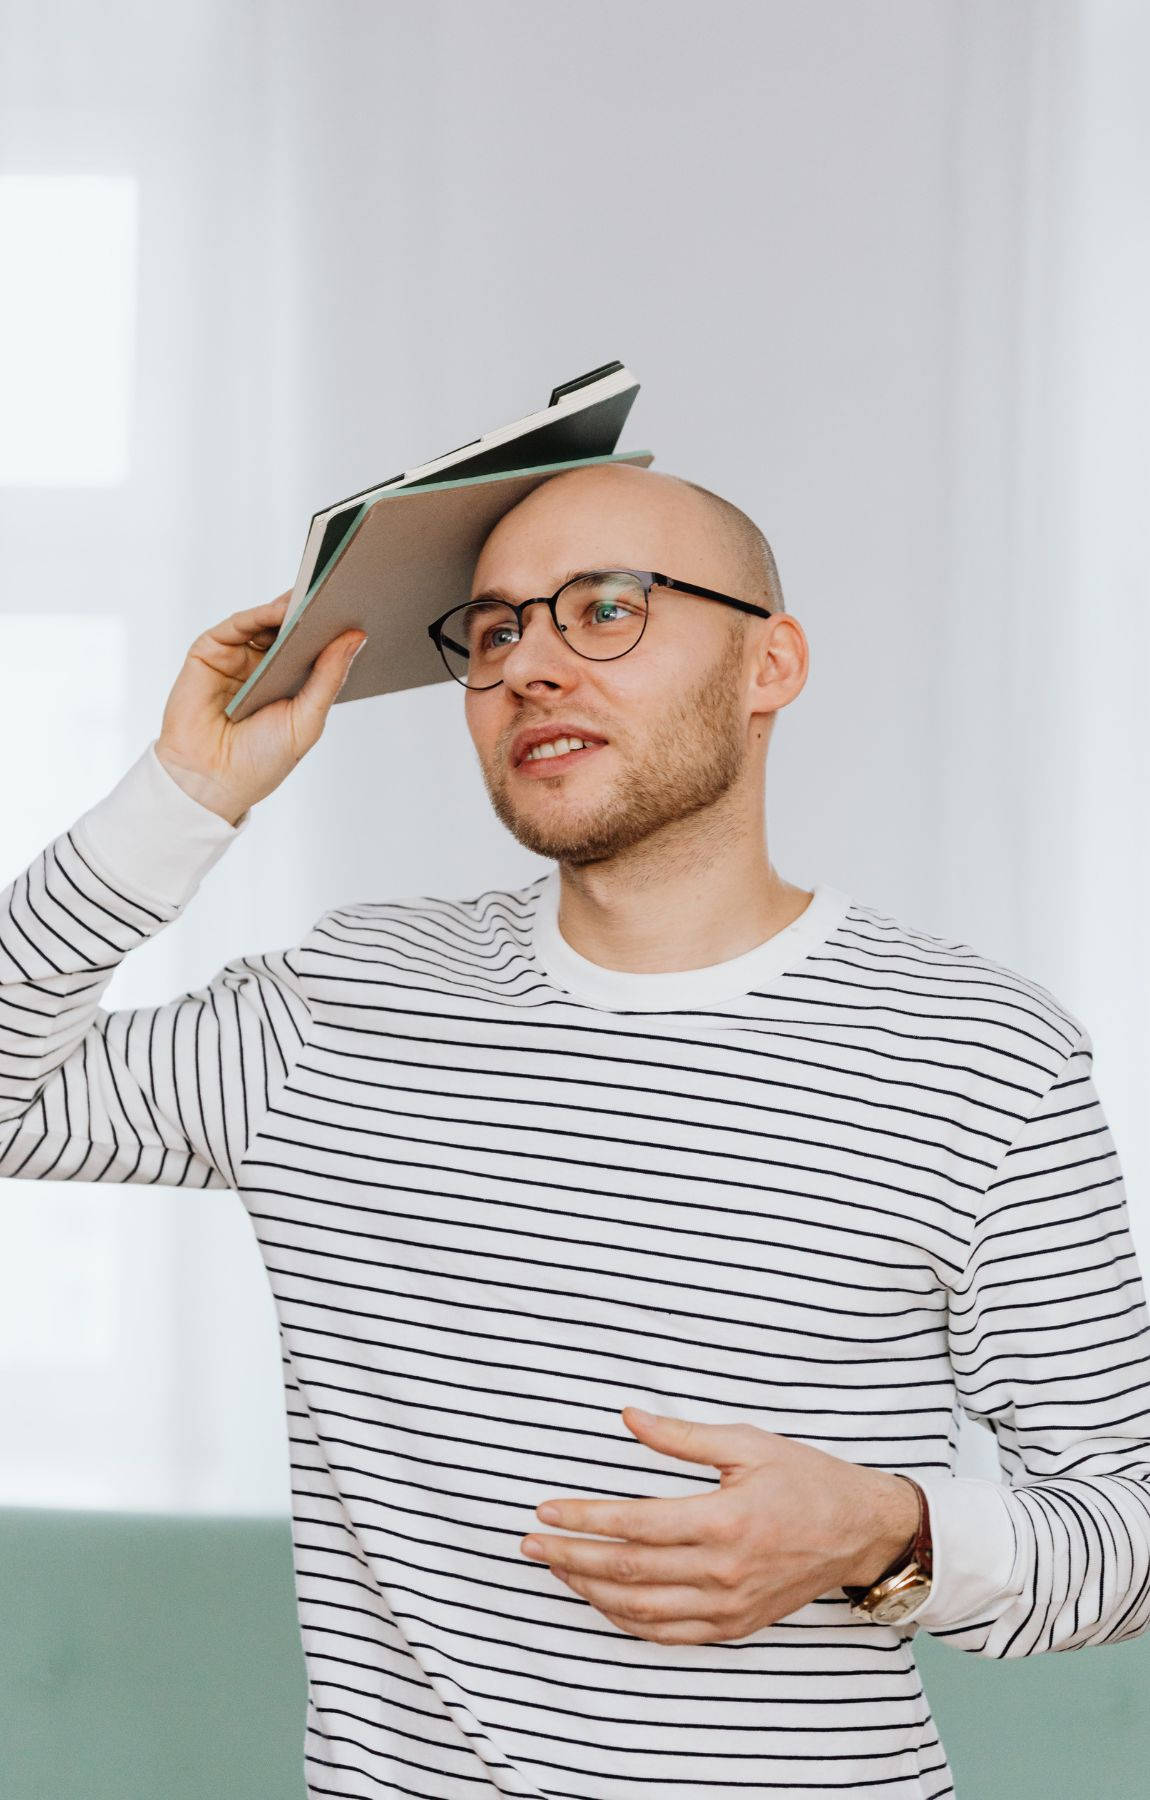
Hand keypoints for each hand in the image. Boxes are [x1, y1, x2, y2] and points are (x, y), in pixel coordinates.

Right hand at [154, 592, 365, 823]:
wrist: (208, 782)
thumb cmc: (260, 761)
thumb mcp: (307, 719)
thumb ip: (329, 677)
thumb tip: (356, 636)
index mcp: (289, 685)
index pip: (314, 648)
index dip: (334, 629)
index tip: (361, 609)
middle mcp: (262, 668)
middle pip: (290, 629)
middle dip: (314, 611)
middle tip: (340, 591)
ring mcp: (236, 659)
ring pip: (265, 621)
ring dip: (290, 607)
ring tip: (316, 596)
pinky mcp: (209, 653)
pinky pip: (237, 625)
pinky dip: (260, 614)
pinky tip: (281, 610)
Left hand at [518, 1407, 918, 1644]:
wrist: (859, 1531)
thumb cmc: (804, 1479)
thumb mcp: (746, 1443)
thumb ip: (681, 1437)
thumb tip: (627, 1417)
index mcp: (724, 1520)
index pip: (633, 1525)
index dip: (583, 1518)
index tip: (546, 1510)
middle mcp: (722, 1571)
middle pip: (626, 1572)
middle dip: (570, 1557)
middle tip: (530, 1543)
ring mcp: (727, 1606)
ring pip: (639, 1610)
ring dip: (588, 1591)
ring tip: (556, 1567)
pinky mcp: (733, 1626)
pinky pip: (666, 1634)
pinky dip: (625, 1621)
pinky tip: (600, 1600)